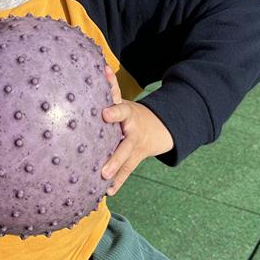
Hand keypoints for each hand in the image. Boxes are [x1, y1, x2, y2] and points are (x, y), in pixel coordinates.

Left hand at [100, 66, 173, 195]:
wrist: (158, 126)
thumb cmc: (129, 112)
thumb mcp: (123, 100)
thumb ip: (112, 87)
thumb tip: (101, 67)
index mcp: (128, 114)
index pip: (120, 110)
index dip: (113, 112)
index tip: (103, 114)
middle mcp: (132, 132)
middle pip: (124, 146)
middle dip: (114, 158)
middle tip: (102, 170)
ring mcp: (135, 148)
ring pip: (126, 162)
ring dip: (115, 172)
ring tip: (103, 182)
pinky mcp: (135, 159)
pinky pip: (126, 172)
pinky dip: (118, 181)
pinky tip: (108, 192)